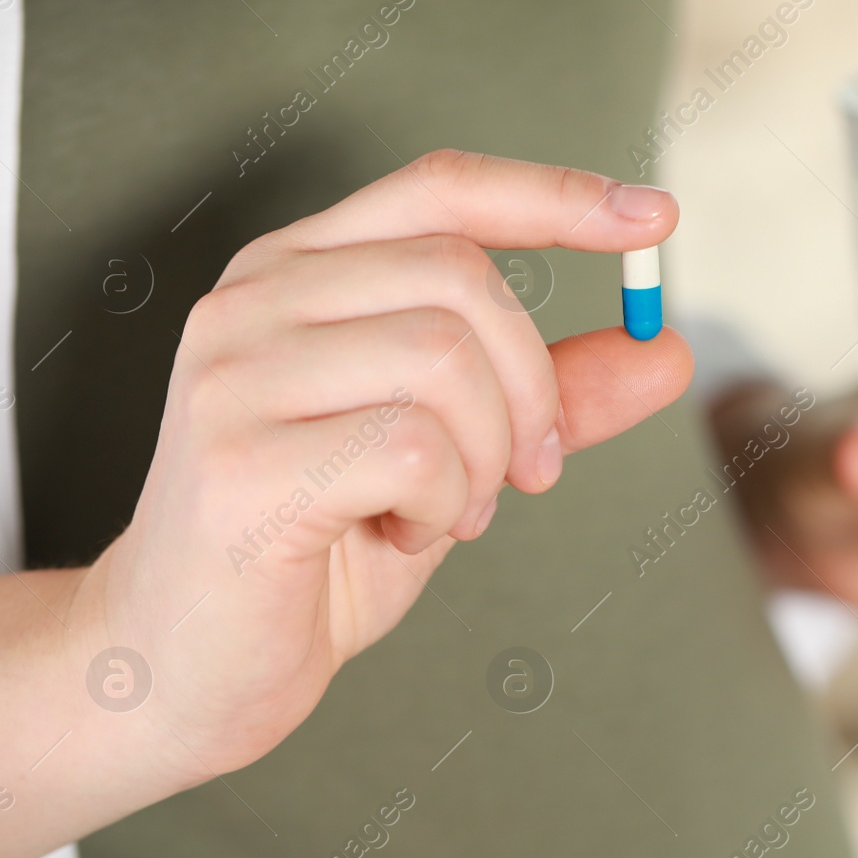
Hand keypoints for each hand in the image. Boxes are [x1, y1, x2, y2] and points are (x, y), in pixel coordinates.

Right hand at [0, 150, 691, 857]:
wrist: (191, 666)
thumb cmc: (319, 549)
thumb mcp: (455, 457)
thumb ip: (549, 396)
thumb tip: (666, 349)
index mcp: (302, 272)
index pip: (442, 190)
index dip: (556, 196)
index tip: (655, 220)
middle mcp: (255, 297)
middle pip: (462, 278)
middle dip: (532, 388)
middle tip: (526, 474)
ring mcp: (235, 371)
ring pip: (443, 357)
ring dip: (485, 458)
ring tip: (445, 514)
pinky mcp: (238, 458)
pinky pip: (413, 447)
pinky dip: (444, 506)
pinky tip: (398, 536)